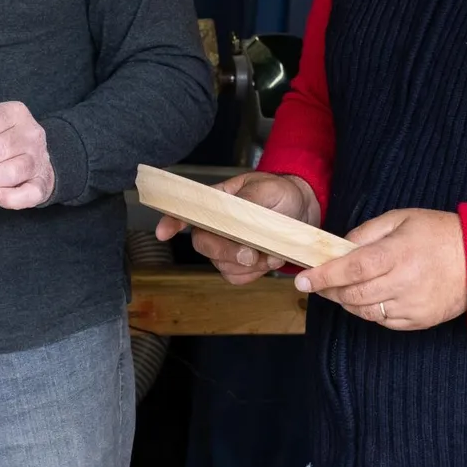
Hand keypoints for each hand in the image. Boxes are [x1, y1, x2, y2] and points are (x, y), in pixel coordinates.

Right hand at [155, 172, 317, 284]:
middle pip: (203, 243)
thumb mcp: (269, 189)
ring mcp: (227, 246)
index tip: (163, 233)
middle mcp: (217, 225)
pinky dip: (254, 274)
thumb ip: (249, 202)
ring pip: (221, 264)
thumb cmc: (282, 194)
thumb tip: (232, 216)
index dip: (171, 221)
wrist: (303, 211)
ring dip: (248, 265)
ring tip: (273, 252)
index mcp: (217, 201)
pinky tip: (269, 261)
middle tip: (251, 253)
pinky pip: (236, 277)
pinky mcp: (240, 264)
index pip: (188, 210)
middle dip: (226, 252)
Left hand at [294, 208, 466, 330]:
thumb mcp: (400, 219)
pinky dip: (369, 312)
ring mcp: (412, 305)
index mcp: (397, 254)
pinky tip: (369, 297)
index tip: (302, 280)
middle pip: (354, 294)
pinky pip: (383, 321)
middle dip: (329, 291)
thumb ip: (366, 233)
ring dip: (347, 302)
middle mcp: (404, 282)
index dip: (323, 276)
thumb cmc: (438, 233)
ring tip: (341, 289)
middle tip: (317, 283)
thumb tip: (339, 247)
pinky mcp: (419, 320)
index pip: (351, 269)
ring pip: (365, 312)